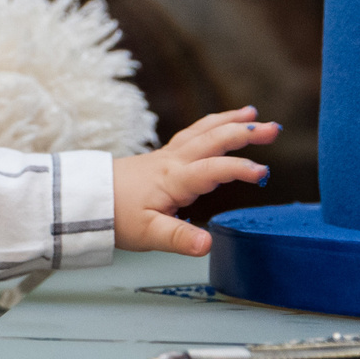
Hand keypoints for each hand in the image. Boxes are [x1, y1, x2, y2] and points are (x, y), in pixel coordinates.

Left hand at [111, 107, 280, 256]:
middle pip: (212, 140)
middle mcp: (173, 162)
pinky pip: (192, 135)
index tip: (263, 172)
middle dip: (244, 132)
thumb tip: (207, 244)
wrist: (85, 200)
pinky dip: (211, 126)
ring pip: (202, 131)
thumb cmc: (115, 216)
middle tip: (273, 128)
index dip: (238, 169)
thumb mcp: (147, 234)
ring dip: (228, 121)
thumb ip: (179, 239)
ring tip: (252, 114)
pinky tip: (220, 126)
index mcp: (173, 180)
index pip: (212, 170)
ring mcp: (167, 157)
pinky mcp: (162, 158)